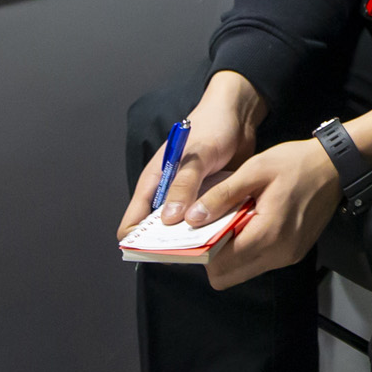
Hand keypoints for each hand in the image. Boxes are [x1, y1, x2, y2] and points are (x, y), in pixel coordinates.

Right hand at [120, 71, 266, 237]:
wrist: (238, 117)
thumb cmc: (210, 128)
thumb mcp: (196, 157)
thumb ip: (184, 186)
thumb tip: (169, 220)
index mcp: (153, 184)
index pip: (132, 223)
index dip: (138, 241)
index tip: (156, 253)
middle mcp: (168, 196)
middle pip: (159, 233)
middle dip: (170, 245)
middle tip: (190, 254)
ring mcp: (189, 200)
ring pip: (185, 231)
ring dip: (195, 239)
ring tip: (210, 248)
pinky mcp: (209, 201)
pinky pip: (207, 223)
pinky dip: (213, 229)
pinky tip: (226, 235)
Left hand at [192, 139, 340, 289]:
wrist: (336, 166)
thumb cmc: (295, 163)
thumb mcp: (254, 171)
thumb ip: (222, 196)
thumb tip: (191, 217)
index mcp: (268, 234)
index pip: (220, 264)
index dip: (199, 252)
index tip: (191, 234)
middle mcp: (279, 254)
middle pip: (228, 276)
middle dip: (212, 257)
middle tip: (209, 229)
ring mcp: (288, 256)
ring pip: (243, 271)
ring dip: (229, 254)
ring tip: (228, 223)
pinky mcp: (293, 253)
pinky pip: (259, 262)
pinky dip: (246, 249)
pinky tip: (248, 223)